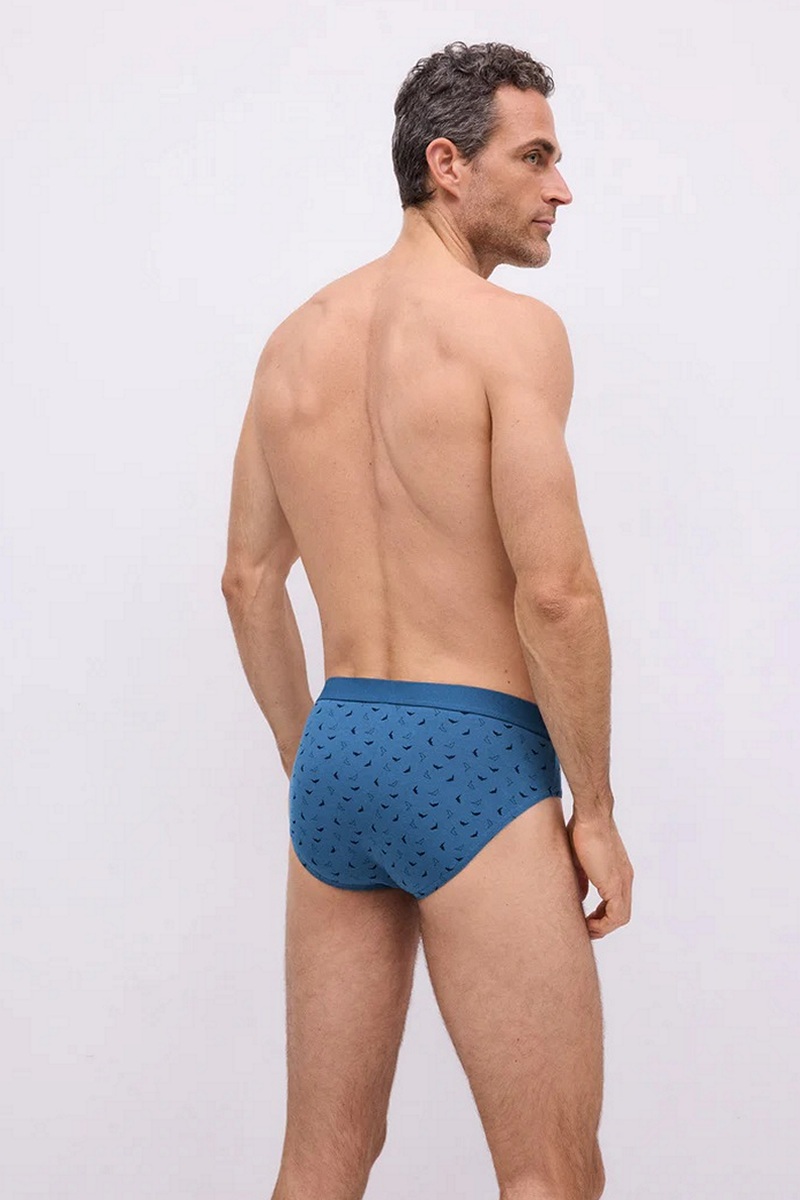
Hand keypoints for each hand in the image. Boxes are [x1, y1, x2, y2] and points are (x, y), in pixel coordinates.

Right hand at [565, 810, 633, 939]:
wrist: (590, 816)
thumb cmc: (583, 829)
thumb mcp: (581, 860)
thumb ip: (584, 879)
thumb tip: (582, 896)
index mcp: (618, 872)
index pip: (616, 902)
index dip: (602, 915)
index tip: (587, 919)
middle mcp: (625, 879)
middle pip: (620, 913)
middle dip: (603, 925)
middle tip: (586, 930)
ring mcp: (623, 882)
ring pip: (620, 917)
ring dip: (603, 927)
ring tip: (587, 930)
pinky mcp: (615, 884)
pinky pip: (616, 915)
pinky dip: (603, 924)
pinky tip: (588, 924)